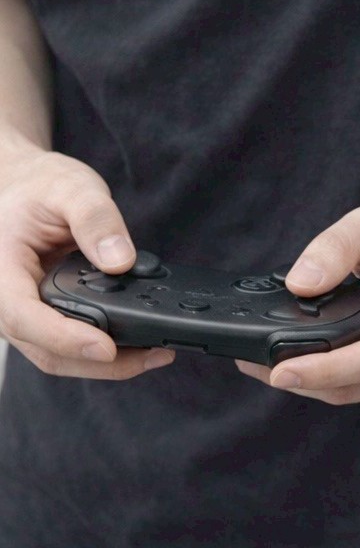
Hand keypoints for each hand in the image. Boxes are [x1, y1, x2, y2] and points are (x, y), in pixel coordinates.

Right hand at [0, 148, 174, 377]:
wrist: (25, 184)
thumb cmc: (39, 185)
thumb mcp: (70, 188)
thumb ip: (96, 219)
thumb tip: (120, 260)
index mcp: (0, 271)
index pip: (24, 317)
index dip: (66, 338)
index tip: (106, 347)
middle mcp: (8, 299)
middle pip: (46, 350)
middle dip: (101, 363)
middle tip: (156, 355)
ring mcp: (26, 311)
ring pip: (59, 355)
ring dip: (107, 363)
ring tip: (156, 353)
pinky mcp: (46, 313)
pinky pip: (70, 341)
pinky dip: (104, 348)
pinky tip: (139, 341)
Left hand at [235, 197, 359, 402]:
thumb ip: (336, 248)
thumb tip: (299, 284)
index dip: (323, 370)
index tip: (279, 370)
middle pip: (356, 383)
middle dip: (301, 379)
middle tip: (248, 360)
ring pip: (355, 392)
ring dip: (309, 384)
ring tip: (261, 362)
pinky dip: (327, 379)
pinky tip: (298, 361)